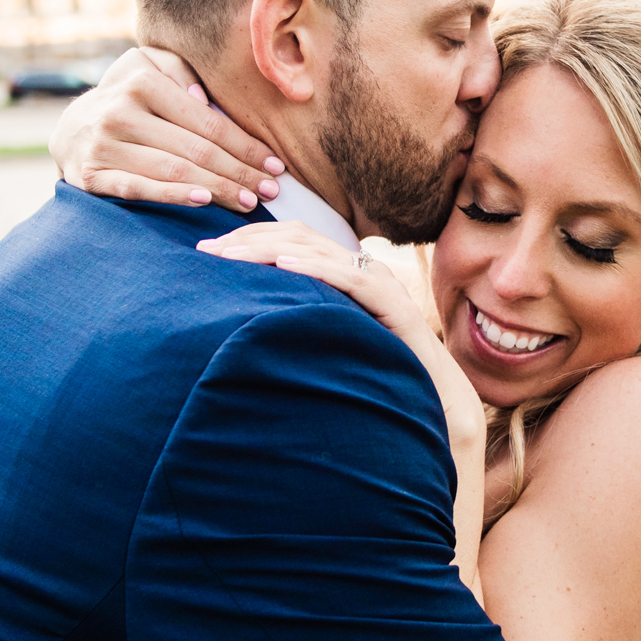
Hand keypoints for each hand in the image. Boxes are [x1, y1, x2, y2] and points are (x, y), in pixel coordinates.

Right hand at [49, 47, 284, 211]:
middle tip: (271, 190)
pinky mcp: (92, 176)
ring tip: (248, 201)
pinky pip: (138, 188)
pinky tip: (202, 201)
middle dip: (239, 172)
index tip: (275, 164)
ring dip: (217, 189)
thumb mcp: (148, 67)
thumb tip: (201, 96)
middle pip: (195, 149)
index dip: (245, 145)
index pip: (207, 122)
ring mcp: (104, 145)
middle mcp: (120, 112)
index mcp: (142, 82)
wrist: (70, 129)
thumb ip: (178, 69)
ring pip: (173, 171)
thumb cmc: (128, 98)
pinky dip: (172, 195)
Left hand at [197, 223, 483, 452]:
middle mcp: (361, 268)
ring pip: (318, 249)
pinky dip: (315, 268)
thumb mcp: (324, 343)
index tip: (205, 254)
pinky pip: (352, 278)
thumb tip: (243, 324)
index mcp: (343, 272)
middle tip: (205, 251)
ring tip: (230, 256)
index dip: (248, 240)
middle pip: (298, 236)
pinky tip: (282, 267)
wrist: (435, 404)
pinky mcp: (394, 303)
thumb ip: (297, 323)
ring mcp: (380, 282)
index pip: (290, 240)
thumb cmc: (377, 379)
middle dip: (248, 239)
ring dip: (269, 249)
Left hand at [200, 220, 488, 589]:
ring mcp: (434, 375)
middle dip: (274, 243)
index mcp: (383, 367)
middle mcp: (414, 362)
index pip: (336, 281)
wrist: (421, 589)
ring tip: (234, 254)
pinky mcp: (445, 394)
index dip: (278, 255)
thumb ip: (285, 409)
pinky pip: (392, 312)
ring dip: (296, 253)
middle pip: (347, 266)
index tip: (214, 258)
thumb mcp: (306, 455)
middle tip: (209, 248)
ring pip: (369, 276)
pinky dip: (337, 282)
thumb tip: (209, 393)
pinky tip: (287, 272)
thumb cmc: (357, 537)